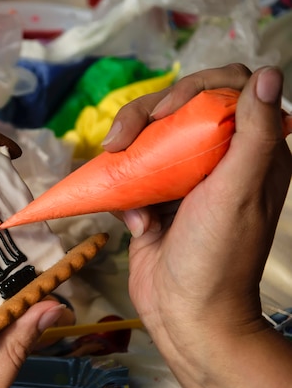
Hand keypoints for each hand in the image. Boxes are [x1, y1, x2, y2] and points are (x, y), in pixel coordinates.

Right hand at [105, 64, 291, 387]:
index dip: (193, 88)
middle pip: (177, 107)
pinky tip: (134, 221)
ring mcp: (184, 179)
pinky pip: (129, 173)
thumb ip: (256, 134)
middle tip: (118, 142)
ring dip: (127, 153)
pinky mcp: (155, 198)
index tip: (164, 113)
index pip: (227, 90)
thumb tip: (269, 73)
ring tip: (119, 181)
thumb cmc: (217, 257)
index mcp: (252, 152)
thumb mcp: (238, 193)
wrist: (185, 314)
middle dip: (143, 117)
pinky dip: (122, 191)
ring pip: (148, 136)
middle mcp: (219, 159)